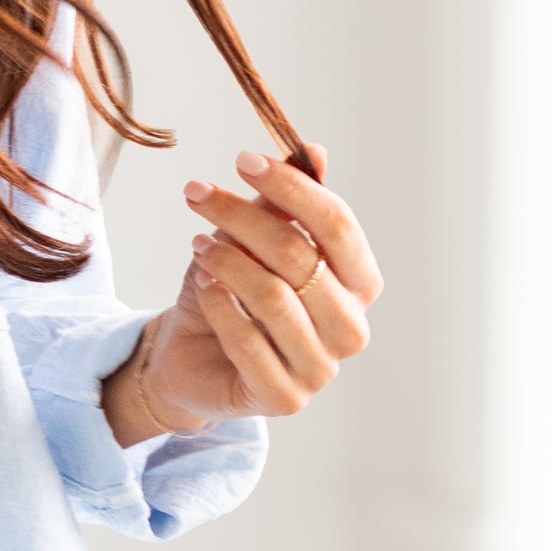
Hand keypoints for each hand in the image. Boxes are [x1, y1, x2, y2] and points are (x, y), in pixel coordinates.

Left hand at [103, 144, 381, 440]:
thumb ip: (284, 202)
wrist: (192, 355)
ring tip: (196, 244)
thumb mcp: (251, 240)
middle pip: (301, 257)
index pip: (338, 227)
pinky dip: (219, 306)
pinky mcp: (284, 398)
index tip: (243, 160)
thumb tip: (313, 151)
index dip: (292, 188)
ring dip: (226, 262)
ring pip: (273, 297)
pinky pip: (248, 341)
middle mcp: (351, 328)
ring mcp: (322, 369)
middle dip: (242, 217)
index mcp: (359, 284)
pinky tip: (202, 286)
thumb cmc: (232, 291)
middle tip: (196, 194)